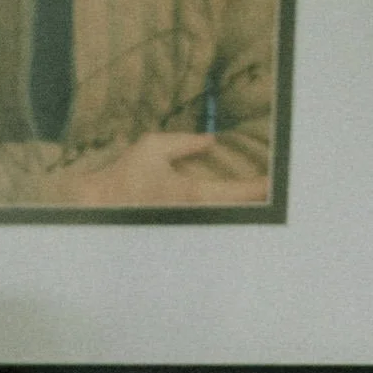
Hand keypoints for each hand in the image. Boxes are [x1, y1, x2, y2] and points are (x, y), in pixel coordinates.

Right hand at [53, 129, 267, 207]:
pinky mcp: (178, 231)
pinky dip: (218, 216)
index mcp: (191, 194)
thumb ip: (185, 143)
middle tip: (272, 193)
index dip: (259, 188)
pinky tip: (225, 210)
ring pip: (222, 222)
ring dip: (237, 212)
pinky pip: (206, 225)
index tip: (274, 183)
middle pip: (236, 214)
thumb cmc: (124, 177)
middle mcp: (193, 215)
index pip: (237, 193)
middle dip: (254, 204)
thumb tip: (210, 141)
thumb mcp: (153, 148)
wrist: (99, 206)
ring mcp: (186, 227)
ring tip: (254, 200)